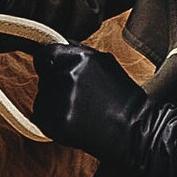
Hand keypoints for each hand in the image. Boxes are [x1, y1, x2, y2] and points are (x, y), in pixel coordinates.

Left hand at [26, 43, 176, 176]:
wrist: (134, 131)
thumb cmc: (122, 97)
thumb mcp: (105, 63)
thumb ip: (77, 52)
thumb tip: (58, 45)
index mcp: (78, 58)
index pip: (44, 55)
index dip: (49, 63)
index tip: (55, 71)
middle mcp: (66, 77)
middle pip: (44, 77)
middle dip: (56, 84)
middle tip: (80, 96)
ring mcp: (59, 101)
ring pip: (43, 97)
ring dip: (54, 103)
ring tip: (80, 110)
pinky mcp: (54, 123)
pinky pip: (41, 116)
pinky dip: (53, 120)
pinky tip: (74, 121)